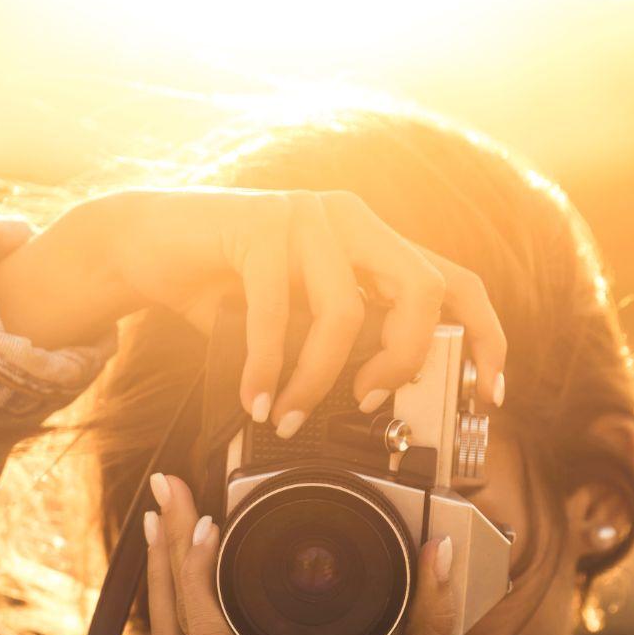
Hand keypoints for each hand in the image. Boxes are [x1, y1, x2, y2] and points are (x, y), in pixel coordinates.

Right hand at [0, 188, 506, 429]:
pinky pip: (276, 314)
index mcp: (370, 240)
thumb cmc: (220, 286)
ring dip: (317, 381)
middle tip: (370, 404)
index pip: (454, 282)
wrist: (143, 245)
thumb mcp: (292, 317)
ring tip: (291, 418)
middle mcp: (350, 219)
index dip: (486, 338)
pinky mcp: (258, 226)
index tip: (490, 395)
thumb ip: (335, 341)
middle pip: (420, 289)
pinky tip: (255, 399)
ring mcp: (306, 216)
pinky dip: (267, 369)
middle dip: (403, 359)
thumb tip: (372, 404)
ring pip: (342, 311)